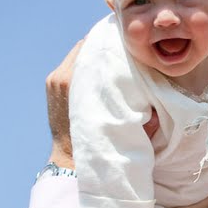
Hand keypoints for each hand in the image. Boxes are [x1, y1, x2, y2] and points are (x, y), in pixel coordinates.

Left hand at [45, 45, 158, 170]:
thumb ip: (142, 106)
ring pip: (79, 53)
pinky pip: (71, 64)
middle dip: (106, 48)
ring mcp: (55, 79)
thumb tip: (155, 83)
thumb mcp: (128, 125)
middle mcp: (65, 77)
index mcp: (82, 83)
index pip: (99, 46)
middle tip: (124, 48)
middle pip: (88, 46)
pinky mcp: (51, 83)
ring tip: (111, 58)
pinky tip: (97, 69)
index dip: (116, 44)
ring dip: (95, 55)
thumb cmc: (103, 147)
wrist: (71, 163)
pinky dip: (84, 63)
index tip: (131, 46)